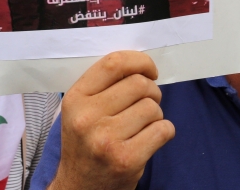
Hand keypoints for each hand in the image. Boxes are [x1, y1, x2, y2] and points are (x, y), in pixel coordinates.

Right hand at [50, 51, 174, 189]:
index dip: (140, 61)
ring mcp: (106, 140)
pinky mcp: (126, 160)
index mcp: (75, 99)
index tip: (150, 71)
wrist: (79, 188)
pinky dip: (164, 132)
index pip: (113, 63)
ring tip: (143, 126)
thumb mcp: (81, 110)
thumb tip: (142, 65)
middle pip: (139, 84)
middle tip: (147, 103)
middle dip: (152, 91)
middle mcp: (87, 118)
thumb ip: (104, 85)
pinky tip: (150, 139)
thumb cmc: (86, 144)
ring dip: (156, 115)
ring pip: (153, 107)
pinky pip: (163, 130)